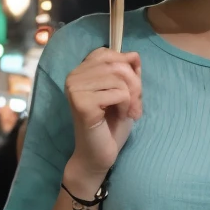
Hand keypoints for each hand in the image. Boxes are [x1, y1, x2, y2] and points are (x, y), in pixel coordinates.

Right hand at [65, 48, 141, 182]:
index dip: (127, 68)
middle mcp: (74, 77)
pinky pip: (119, 93)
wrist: (99, 156)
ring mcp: (76, 89)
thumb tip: (134, 55)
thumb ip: (127, 72)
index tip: (131, 90)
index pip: (109, 54)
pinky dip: (127, 105)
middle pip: (117, 64)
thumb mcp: (124, 92)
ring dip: (132, 97)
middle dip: (135, 84)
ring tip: (127, 113)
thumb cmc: (110, 126)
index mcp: (80, 71)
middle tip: (135, 106)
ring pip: (120, 78)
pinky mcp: (82, 103)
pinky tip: (120, 117)